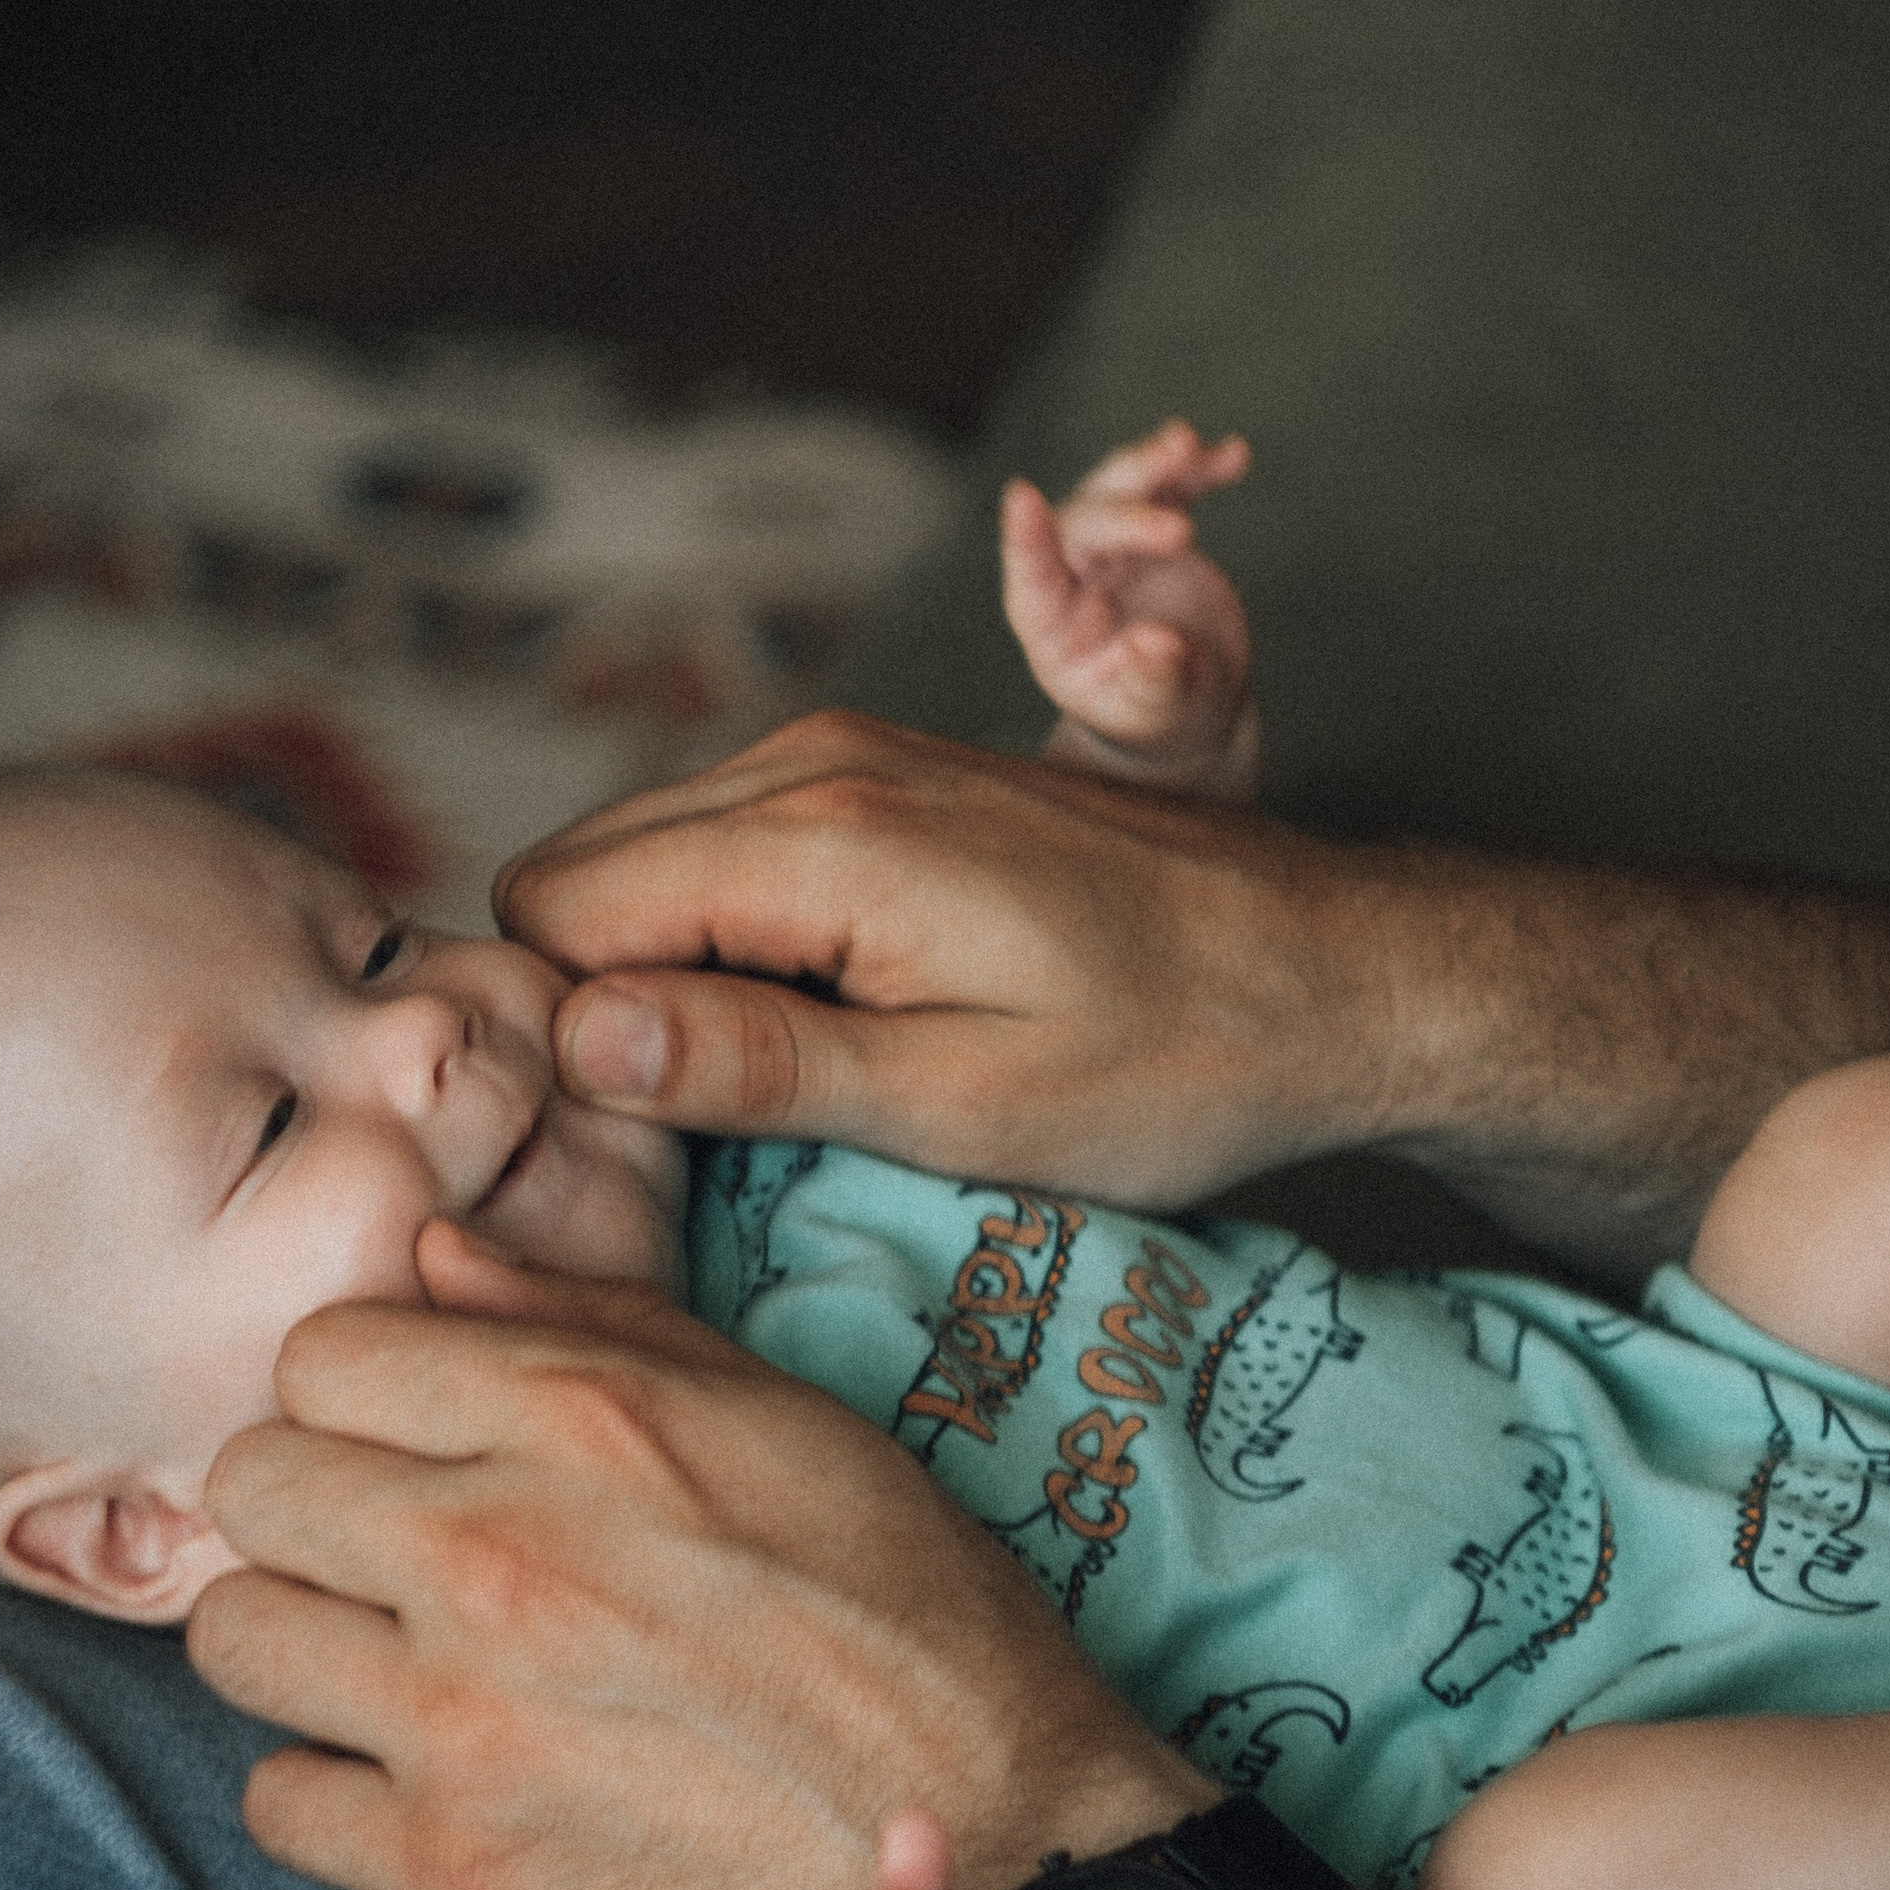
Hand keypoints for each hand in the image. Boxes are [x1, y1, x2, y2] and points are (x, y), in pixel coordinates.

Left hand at [188, 1227, 1195, 1889]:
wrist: (998, 1852)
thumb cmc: (914, 1621)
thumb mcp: (788, 1422)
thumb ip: (595, 1328)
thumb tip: (433, 1262)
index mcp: (585, 1421)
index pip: (324, 1353)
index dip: (369, 1393)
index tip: (419, 1439)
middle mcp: (497, 1555)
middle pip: (254, 1485)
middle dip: (316, 1508)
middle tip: (395, 1552)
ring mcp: (462, 1721)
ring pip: (237, 1640)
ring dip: (307, 1645)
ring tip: (397, 1662)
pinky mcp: (458, 1873)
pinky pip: (276, 1805)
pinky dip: (334, 1794)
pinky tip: (423, 1779)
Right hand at [491, 707, 1414, 1199]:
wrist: (1337, 972)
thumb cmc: (1172, 1059)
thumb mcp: (959, 1104)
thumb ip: (753, 1065)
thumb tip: (574, 1042)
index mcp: (818, 834)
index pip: (553, 914)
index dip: (574, 1040)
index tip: (656, 1137)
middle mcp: (814, 758)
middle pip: (579, 874)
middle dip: (608, 1001)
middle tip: (722, 1126)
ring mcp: (854, 751)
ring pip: (649, 859)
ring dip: (678, 971)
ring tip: (797, 1079)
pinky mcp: (892, 774)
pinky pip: (736, 847)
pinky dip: (743, 937)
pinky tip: (840, 1021)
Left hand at [1000, 420, 1260, 796]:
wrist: (1191, 699)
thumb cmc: (1159, 715)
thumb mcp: (1158, 710)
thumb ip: (1154, 680)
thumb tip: (1156, 645)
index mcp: (1053, 626)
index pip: (1031, 577)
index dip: (1025, 539)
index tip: (1022, 496)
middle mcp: (1073, 576)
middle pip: (1086, 525)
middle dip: (1129, 520)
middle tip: (1181, 535)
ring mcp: (1113, 548)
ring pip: (1120, 488)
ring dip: (1152, 464)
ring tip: (1186, 444)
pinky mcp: (1155, 530)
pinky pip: (1171, 487)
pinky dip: (1199, 470)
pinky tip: (1234, 455)